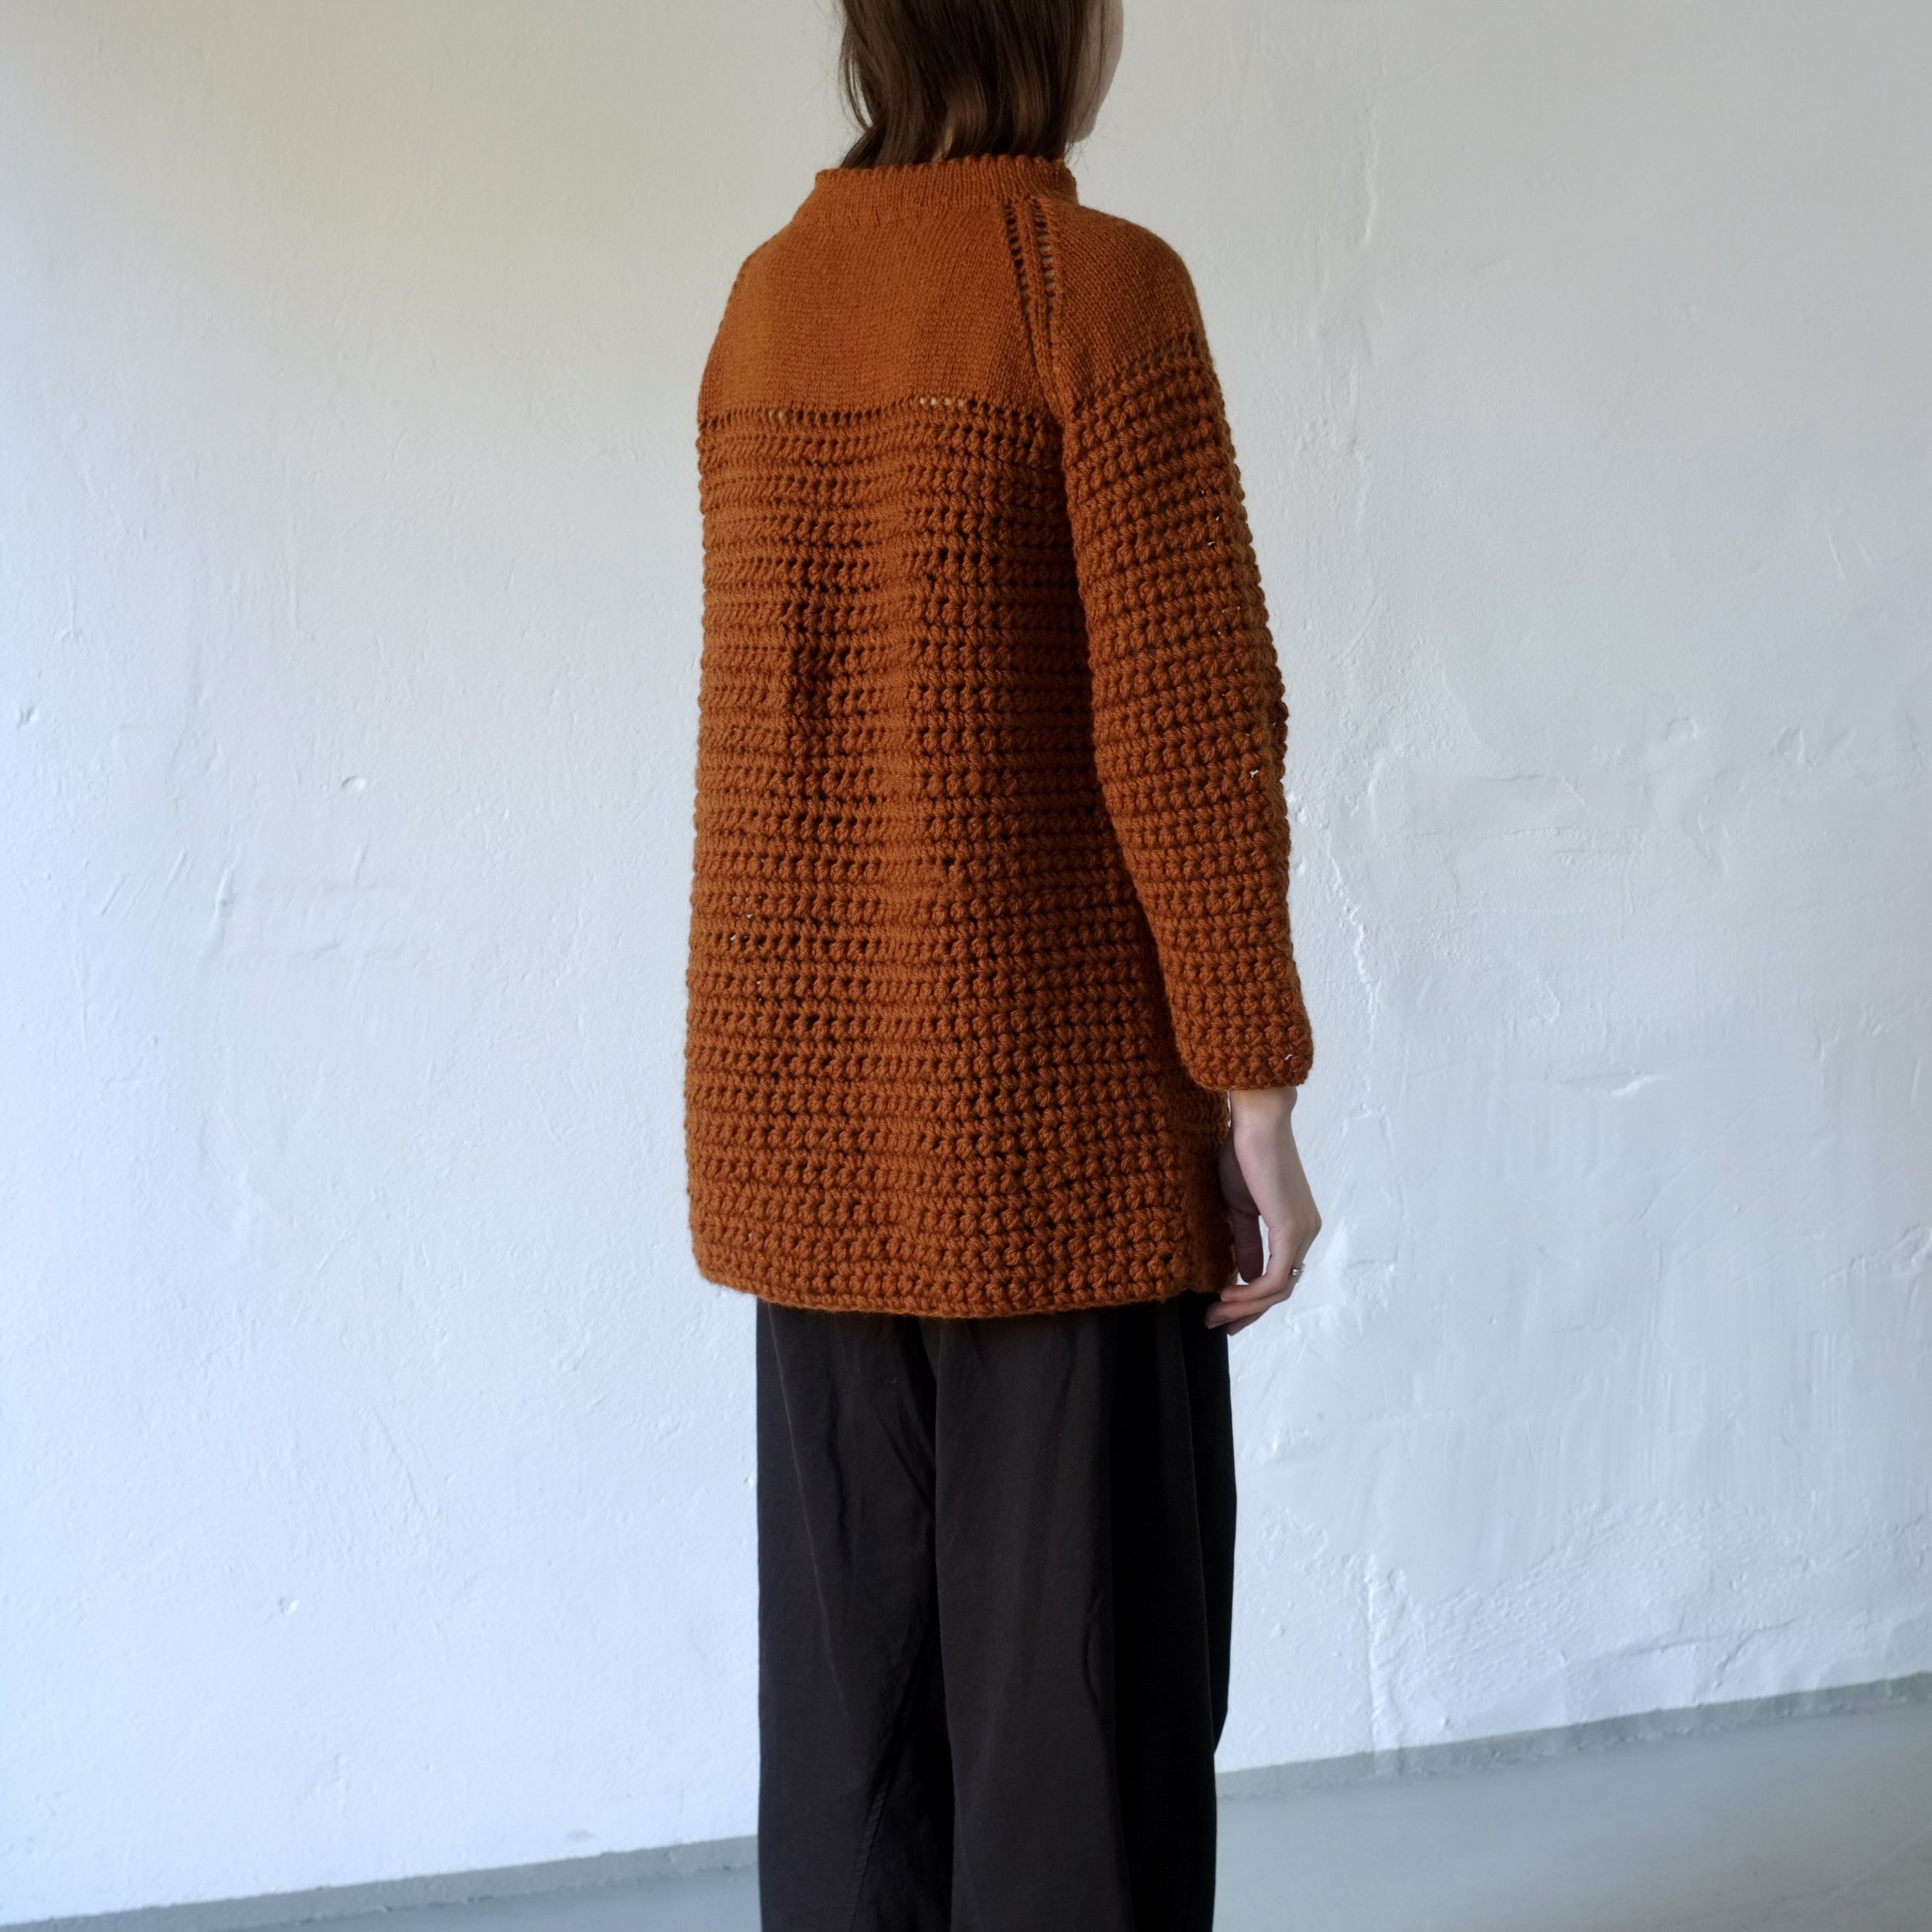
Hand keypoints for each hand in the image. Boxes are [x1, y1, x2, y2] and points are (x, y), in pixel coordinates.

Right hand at [1208, 1085, 1319, 1333]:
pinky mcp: (1291, 1231)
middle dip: (1247, 1312)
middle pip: (1281, 1289)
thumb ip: (1245, 1242)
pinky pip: (1274, 1279)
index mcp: (1295, 1225)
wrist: (1255, 1123)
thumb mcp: (1239, 1207)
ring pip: (1278, 1289)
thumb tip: (1245, 1276)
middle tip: (1217, 1324)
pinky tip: (1227, 1293)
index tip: (1220, 1309)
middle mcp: (1306, 1232)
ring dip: (1245, 1307)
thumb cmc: (1244, 1153)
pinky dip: (1251, 1293)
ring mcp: (1302, 1233)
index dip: (1250, 1300)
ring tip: (1215, 1313)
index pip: (1278, 1275)